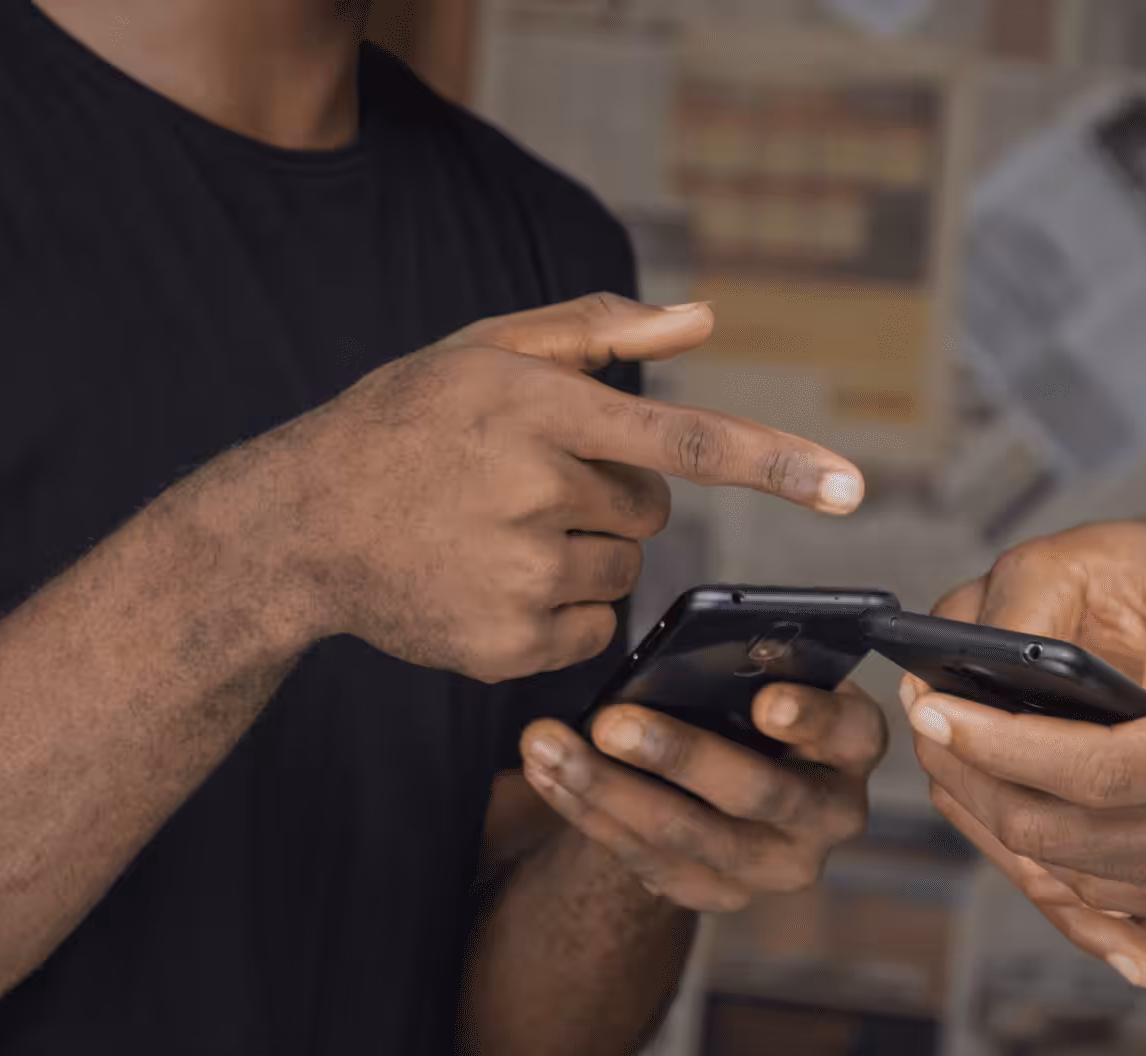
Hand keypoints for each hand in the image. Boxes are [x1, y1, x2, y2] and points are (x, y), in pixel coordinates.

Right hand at [205, 294, 862, 683]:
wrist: (295, 525)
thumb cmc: (403, 424)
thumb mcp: (484, 352)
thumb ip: (597, 329)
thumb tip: (703, 319)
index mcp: (539, 410)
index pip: (685, 442)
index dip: (776, 465)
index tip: (850, 491)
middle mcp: (534, 493)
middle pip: (651, 511)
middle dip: (611, 497)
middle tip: (524, 485)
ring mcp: (517, 577)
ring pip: (621, 569)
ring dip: (581, 553)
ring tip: (492, 533)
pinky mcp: (506, 646)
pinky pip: (589, 627)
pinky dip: (556, 611)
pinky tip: (487, 581)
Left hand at [515, 682, 885, 910]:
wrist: (728, 781)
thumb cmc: (751, 702)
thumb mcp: (768, 675)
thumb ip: (749, 665)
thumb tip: (703, 649)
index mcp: (853, 744)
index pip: (847, 732)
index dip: (811, 719)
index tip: (766, 702)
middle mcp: (829, 815)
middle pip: (757, 792)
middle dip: (678, 755)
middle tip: (611, 722)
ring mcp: (774, 864)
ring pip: (686, 836)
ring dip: (606, 788)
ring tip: (546, 745)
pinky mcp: (718, 893)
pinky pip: (645, 860)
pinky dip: (587, 812)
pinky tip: (545, 773)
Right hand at [907, 521, 1145, 985]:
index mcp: (1028, 582)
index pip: (984, 662)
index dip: (1018, 738)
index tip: (1082, 801)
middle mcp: (982, 642)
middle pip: (965, 755)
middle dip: (1032, 840)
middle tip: (1115, 904)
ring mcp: (985, 705)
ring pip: (986, 808)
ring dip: (1055, 883)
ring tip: (1139, 946)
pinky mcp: (1011, 755)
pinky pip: (1018, 827)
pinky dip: (1071, 888)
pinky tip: (1133, 938)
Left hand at [909, 582, 1145, 945]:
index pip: (1091, 766)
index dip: (999, 741)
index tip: (938, 705)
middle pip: (1060, 833)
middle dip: (980, 780)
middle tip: (937, 721)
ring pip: (1084, 872)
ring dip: (1016, 820)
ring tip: (982, 758)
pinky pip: (1130, 893)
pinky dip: (1072, 857)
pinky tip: (1058, 809)